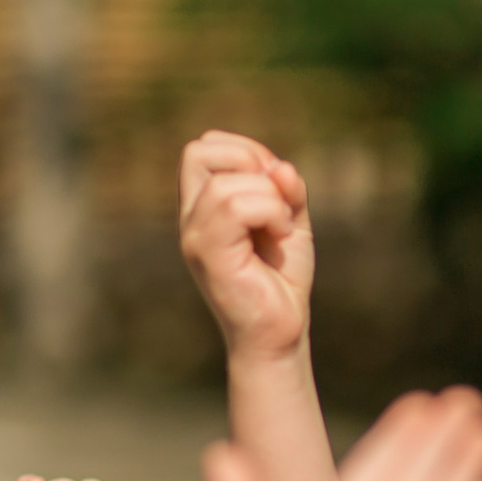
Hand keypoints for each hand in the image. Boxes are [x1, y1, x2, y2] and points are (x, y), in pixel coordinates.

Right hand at [179, 130, 314, 362]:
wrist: (280, 333)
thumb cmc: (282, 281)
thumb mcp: (291, 221)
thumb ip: (286, 188)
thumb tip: (279, 166)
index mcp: (202, 207)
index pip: (204, 147)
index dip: (245, 149)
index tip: (275, 182)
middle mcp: (191, 218)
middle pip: (197, 150)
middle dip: (248, 159)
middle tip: (277, 200)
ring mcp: (194, 236)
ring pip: (225, 184)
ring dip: (269, 197)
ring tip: (282, 227)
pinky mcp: (207, 255)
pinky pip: (234, 206)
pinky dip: (270, 211)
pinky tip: (281, 235)